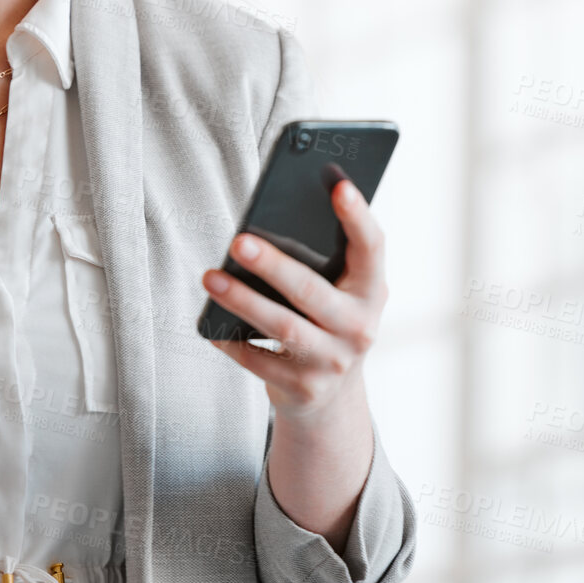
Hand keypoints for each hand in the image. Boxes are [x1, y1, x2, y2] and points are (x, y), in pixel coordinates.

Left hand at [201, 178, 387, 424]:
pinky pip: (260, 361)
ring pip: (282, 327)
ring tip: (211, 278)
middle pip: (312, 291)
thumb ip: (324, 262)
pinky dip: (233, 341)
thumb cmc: (327, 322)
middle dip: (273, 265)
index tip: (339, 185)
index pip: (372, 247)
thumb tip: (268, 223)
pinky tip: (212, 326)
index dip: (358, 216)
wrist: (333, 397)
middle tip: (238, 241)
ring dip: (242, 301)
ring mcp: (333, 361)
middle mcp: (360, 328)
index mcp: (372, 291)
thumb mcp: (342, 293)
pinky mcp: (304, 388)